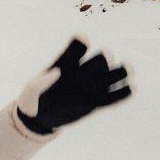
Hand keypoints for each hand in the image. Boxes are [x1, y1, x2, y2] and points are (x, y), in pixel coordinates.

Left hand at [16, 35, 132, 133]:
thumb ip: (39, 84)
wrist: (39, 120)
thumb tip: (55, 72)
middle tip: (101, 61)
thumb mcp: (29, 94)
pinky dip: (124, 93)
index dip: (80, 44)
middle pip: (99, 60)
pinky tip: (130, 89)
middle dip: (102, 59)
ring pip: (113, 75)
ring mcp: (91, 87)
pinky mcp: (97, 103)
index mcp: (65, 65)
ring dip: (121, 71)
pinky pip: (116, 97)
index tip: (82, 40)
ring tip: (126, 69)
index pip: (76, 48)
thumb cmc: (31, 102)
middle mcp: (81, 73)